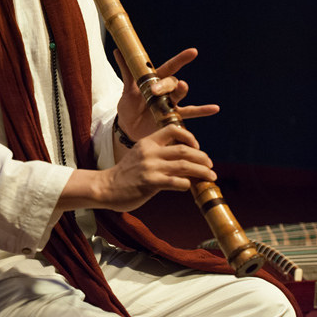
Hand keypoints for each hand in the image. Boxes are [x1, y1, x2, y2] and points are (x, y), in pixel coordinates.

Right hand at [82, 123, 215, 211]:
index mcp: (147, 142)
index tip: (198, 147)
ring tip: (211, 176)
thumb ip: (158, 153)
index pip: (173, 130)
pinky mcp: (150, 183)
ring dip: (202, 171)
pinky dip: (187, 184)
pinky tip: (189, 187)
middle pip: (184, 150)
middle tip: (210, 165)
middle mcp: (149, 151)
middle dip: (202, 158)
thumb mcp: (140, 155)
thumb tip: (184, 158)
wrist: (105, 187)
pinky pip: (177, 182)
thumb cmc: (125, 174)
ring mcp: (150, 167)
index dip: (190, 137)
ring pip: (185, 166)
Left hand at [113, 47, 218, 143]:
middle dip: (165, 84)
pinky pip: (189, 113)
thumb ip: (127, 72)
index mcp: (154, 82)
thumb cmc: (129, 107)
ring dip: (182, 90)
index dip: (181, 60)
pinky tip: (214, 108)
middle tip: (154, 90)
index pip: (169, 68)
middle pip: (171, 82)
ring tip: (183, 86)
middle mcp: (165, 91)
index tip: (193, 52)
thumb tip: (118, 50)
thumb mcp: (127, 90)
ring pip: (179, 95)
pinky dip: (202, 111)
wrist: (130, 128)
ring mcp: (170, 104)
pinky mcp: (173, 118)